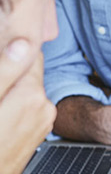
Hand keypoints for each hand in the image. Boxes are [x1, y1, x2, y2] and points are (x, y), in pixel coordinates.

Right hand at [0, 41, 55, 173]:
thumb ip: (5, 72)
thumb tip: (24, 43)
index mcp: (31, 95)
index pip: (30, 53)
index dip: (12, 47)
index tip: (2, 51)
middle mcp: (44, 106)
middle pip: (29, 71)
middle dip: (9, 72)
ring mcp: (43, 120)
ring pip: (26, 89)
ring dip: (10, 89)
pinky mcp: (38, 130)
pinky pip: (26, 106)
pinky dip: (12, 105)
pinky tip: (0, 117)